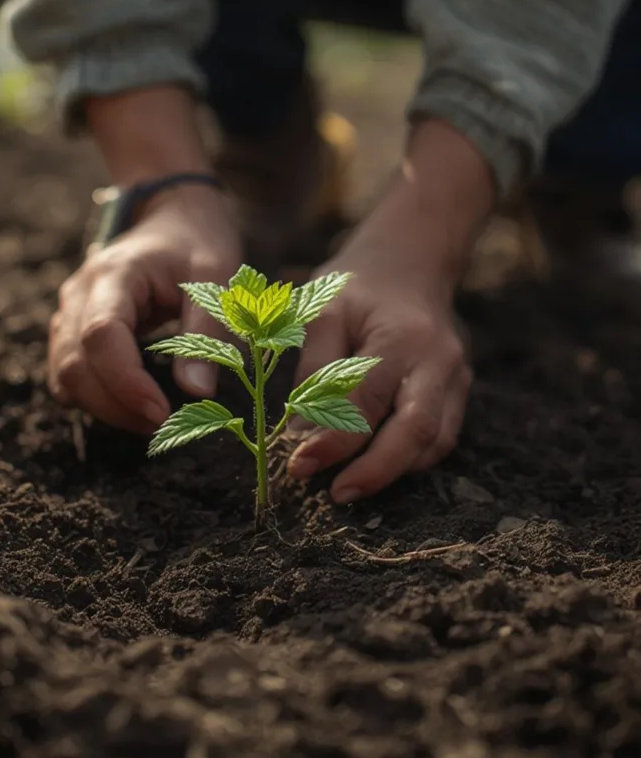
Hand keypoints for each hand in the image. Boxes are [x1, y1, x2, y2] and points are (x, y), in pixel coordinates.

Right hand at [48, 85, 241, 431]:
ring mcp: (70, 311)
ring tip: (152, 420)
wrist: (171, 212)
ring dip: (103, 407)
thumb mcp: (216, 276)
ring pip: (65, 374)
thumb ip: (207, 332)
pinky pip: (68, 373)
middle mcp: (79, 293)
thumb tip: (197, 393)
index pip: (101, 336)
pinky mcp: (72, 328)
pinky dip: (93, 398)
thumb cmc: (197, 240)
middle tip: (163, 425)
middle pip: (74, 364)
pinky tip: (131, 405)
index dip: (125, 382)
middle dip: (115, 404)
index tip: (161, 412)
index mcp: (114, 274)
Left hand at [288, 121, 494, 502]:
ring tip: (350, 486)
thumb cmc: (358, 286)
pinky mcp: (459, 390)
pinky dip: (409, 460)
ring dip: (393, 471)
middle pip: (417, 431)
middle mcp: (439, 360)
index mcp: (402, 335)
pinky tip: (375, 467)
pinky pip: (440, 438)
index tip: (298, 466)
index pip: (367, 400)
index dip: (333, 439)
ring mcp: (457, 377)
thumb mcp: (323, 313)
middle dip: (376, 471)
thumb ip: (315, 373)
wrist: (412, 261)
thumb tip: (302, 439)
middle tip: (336, 496)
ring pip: (435, 443)